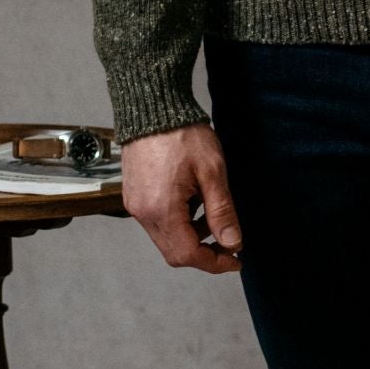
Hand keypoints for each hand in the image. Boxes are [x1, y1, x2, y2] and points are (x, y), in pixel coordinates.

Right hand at [119, 123, 243, 275]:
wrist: (152, 106)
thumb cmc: (183, 133)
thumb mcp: (212, 171)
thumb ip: (222, 211)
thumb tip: (232, 243)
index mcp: (161, 209)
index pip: (188, 254)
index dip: (215, 263)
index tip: (236, 259)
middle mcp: (142, 212)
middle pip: (174, 253)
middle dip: (204, 252)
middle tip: (229, 242)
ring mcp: (135, 204)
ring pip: (166, 239)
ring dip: (192, 236)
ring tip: (211, 212)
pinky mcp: (133, 195)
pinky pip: (156, 222)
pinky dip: (178, 222)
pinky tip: (193, 202)